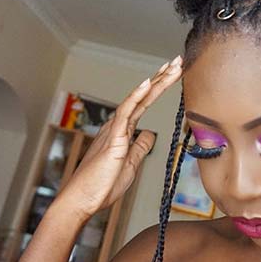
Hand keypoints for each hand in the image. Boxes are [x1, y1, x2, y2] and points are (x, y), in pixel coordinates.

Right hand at [55, 56, 182, 220]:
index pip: (144, 104)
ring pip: (137, 99)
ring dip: (155, 81)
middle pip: (143, 96)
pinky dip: (136, 96)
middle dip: (161, 77)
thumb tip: (150, 133)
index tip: (173, 73)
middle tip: (178, 60)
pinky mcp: (113, 139)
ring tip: (171, 65)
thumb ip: (139, 147)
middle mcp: (118, 126)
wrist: (82, 201)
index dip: (159, 88)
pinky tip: (147, 83)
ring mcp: (115, 130)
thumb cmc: (102, 186)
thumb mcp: (131, 164)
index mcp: (122, 131)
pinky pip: (125, 113)